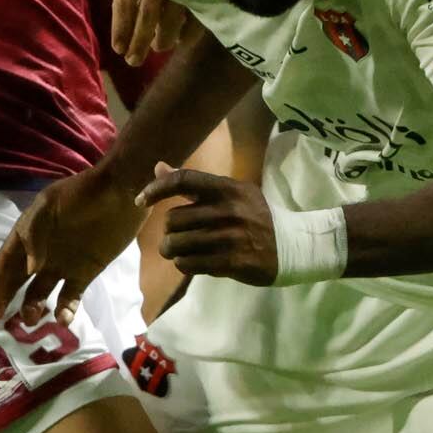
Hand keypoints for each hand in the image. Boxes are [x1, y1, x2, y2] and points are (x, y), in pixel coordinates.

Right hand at [0, 164, 142, 320]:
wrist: (120, 193)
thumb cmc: (81, 194)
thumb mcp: (49, 205)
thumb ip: (34, 234)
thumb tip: (30, 270)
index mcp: (28, 234)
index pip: (5, 262)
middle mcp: (41, 252)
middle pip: (18, 280)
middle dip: (7, 299)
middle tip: (0, 319)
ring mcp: (63, 264)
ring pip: (41, 292)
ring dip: (33, 307)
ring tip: (32, 319)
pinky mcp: (85, 273)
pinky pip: (70, 297)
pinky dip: (65, 310)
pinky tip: (64, 319)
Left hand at [111, 0, 198, 67]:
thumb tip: (131, 11)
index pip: (123, 1)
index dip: (120, 27)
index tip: (118, 49)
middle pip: (146, 14)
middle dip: (139, 41)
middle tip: (133, 62)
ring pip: (171, 16)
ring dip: (164, 37)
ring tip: (159, 48)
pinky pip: (193, 12)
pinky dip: (187, 29)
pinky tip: (182, 39)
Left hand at [138, 163, 281, 283]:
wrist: (291, 245)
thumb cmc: (256, 216)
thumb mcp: (231, 192)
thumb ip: (194, 183)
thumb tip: (158, 167)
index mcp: (227, 188)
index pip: (182, 180)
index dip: (156, 189)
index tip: (141, 201)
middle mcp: (228, 210)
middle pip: (173, 219)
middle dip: (169, 231)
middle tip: (177, 236)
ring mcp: (230, 237)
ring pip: (177, 244)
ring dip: (172, 250)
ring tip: (180, 251)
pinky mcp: (232, 262)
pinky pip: (189, 264)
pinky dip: (184, 264)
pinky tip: (192, 262)